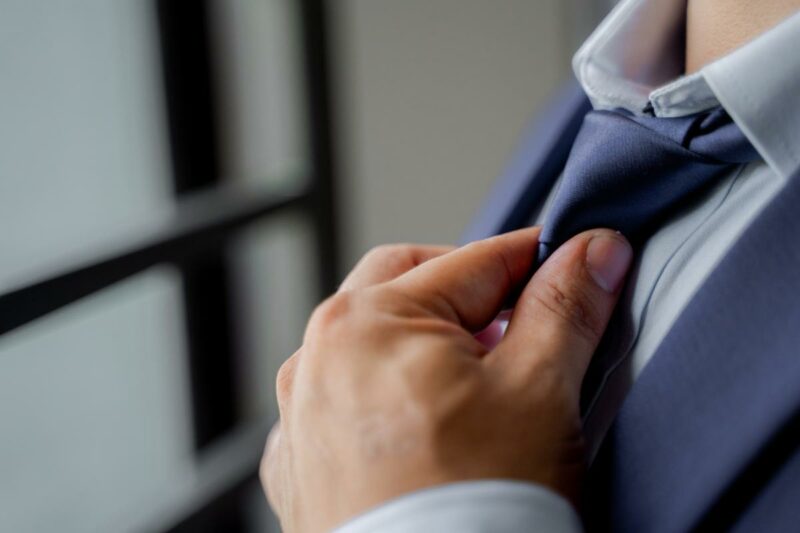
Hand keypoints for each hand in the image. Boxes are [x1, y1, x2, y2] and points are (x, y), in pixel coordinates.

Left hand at [260, 227, 631, 531]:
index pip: (472, 263)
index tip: (573, 260)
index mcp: (369, 320)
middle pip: (407, 286)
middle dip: (469, 293)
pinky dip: (380, 394)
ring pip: (367, 341)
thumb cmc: (479, 508)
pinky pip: (338, 401)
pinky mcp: (300, 463)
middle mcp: (318, 356)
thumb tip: (595, 252)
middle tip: (520, 322)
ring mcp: (300, 412)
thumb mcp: (540, 391)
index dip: (533, 260)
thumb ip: (565, 308)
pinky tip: (420, 425)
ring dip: (420, 340)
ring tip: (472, 379)